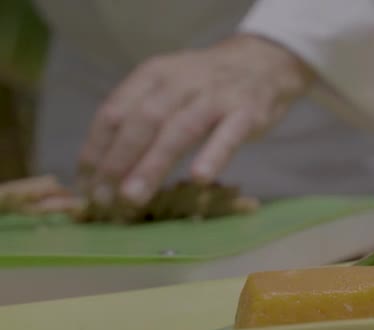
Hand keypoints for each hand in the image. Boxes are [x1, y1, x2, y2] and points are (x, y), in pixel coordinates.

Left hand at [79, 34, 314, 205]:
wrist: (262, 62)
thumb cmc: (206, 86)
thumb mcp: (167, 88)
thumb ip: (139, 119)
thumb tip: (102, 169)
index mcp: (153, 75)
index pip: (114, 111)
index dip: (96, 150)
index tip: (85, 186)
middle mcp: (181, 81)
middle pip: (142, 121)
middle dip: (118, 161)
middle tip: (103, 198)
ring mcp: (216, 96)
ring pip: (180, 129)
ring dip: (153, 164)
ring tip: (133, 197)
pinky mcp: (248, 112)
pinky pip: (229, 135)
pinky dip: (213, 155)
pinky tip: (198, 178)